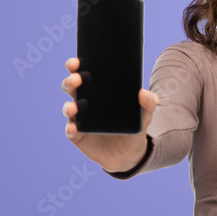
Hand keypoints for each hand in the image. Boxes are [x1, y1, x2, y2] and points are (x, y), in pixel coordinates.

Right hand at [61, 57, 158, 171]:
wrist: (130, 154)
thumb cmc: (133, 128)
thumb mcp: (144, 116)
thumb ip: (148, 104)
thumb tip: (145, 92)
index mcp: (99, 91)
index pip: (84, 74)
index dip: (76, 66)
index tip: (76, 61)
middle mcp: (85, 102)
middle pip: (72, 88)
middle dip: (71, 81)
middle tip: (77, 79)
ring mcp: (80, 119)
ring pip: (68, 108)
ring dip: (68, 106)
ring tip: (73, 108)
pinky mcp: (78, 136)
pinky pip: (71, 131)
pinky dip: (70, 129)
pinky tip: (74, 128)